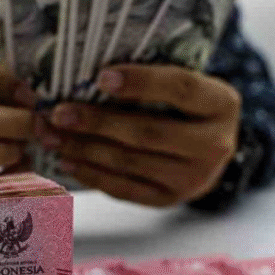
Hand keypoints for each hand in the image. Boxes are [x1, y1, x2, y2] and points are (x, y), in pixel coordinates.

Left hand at [36, 64, 240, 206]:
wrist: (207, 151)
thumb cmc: (184, 105)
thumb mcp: (183, 85)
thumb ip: (152, 78)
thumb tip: (90, 74)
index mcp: (222, 103)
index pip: (180, 88)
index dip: (140, 82)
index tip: (100, 77)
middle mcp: (215, 144)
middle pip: (149, 132)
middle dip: (98, 122)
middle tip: (59, 113)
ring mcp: (194, 178)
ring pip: (131, 162)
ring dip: (85, 149)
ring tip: (52, 136)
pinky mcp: (170, 199)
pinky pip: (126, 189)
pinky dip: (92, 174)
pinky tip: (67, 161)